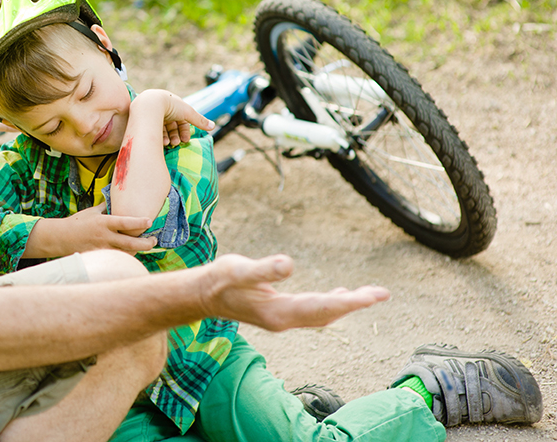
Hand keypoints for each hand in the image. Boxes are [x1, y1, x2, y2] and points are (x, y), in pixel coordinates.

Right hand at [63, 205, 157, 253]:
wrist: (62, 238)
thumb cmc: (78, 222)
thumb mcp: (93, 211)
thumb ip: (107, 208)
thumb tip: (120, 202)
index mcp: (104, 223)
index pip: (125, 223)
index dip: (139, 222)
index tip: (150, 220)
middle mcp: (105, 237)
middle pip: (131, 243)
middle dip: (146, 243)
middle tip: (154, 240)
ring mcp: (103, 249)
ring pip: (127, 253)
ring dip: (138, 249)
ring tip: (145, 244)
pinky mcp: (101, 258)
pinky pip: (118, 257)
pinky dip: (127, 254)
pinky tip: (132, 251)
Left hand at [135, 90, 214, 145]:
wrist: (149, 105)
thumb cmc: (170, 105)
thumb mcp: (188, 113)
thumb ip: (199, 120)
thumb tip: (213, 126)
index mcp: (173, 106)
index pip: (181, 121)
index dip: (184, 131)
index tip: (185, 140)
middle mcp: (162, 110)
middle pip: (172, 126)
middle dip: (176, 136)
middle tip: (176, 144)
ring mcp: (152, 115)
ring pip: (163, 129)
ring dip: (168, 138)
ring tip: (169, 144)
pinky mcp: (144, 121)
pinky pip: (153, 130)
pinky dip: (159, 137)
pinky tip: (162, 142)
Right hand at [201, 254, 389, 330]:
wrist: (202, 296)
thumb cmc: (218, 281)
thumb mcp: (238, 270)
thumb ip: (264, 269)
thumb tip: (289, 263)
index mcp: (279, 312)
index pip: (322, 307)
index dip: (349, 301)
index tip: (372, 296)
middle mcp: (285, 320)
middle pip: (327, 314)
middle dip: (354, 304)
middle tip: (382, 293)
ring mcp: (283, 318)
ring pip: (322, 314)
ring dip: (345, 304)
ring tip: (369, 295)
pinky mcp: (279, 312)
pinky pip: (313, 311)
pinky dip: (331, 303)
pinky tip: (338, 294)